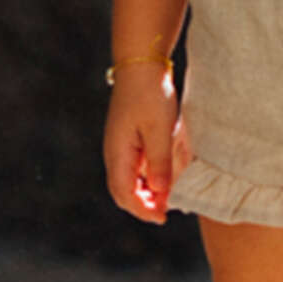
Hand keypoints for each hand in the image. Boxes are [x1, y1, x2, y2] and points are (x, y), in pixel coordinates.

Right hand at [103, 65, 180, 222]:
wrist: (141, 64)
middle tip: (167, 211)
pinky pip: (135, 165)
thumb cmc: (150, 95)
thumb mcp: (160, 130)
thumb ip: (159, 163)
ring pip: (129, 179)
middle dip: (143, 205)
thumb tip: (160, 193)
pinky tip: (163, 174)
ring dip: (145, 191)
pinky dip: (147, 175)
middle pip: (124, 191)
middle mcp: (115, 152)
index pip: (125, 195)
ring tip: (168, 196)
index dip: (143, 210)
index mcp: (118, 154)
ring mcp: (120, 144)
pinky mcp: (128, 136)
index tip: (163, 217)